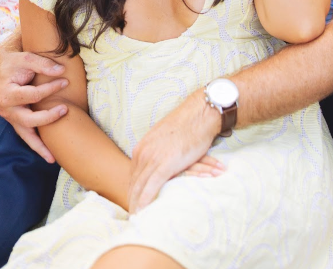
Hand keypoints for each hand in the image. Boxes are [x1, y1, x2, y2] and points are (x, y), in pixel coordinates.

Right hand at [0, 32, 68, 161]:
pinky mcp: (15, 120)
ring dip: (39, 147)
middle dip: (48, 117)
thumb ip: (43, 64)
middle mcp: (6, 110)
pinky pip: (26, 135)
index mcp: (7, 94)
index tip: (66, 81)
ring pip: (25, 135)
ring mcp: (10, 117)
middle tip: (65, 110)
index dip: (51, 88)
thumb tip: (61, 71)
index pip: (33, 95)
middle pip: (28, 120)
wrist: (1, 65)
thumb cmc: (15, 61)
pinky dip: (36, 144)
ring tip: (52, 159)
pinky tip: (48, 154)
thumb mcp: (26, 57)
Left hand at [129, 90, 220, 212]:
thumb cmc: (188, 125)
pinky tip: (144, 213)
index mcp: (142, 146)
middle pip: (134, 183)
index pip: (133, 174)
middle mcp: (143, 152)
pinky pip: (150, 188)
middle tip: (133, 216)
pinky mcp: (164, 164)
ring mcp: (153, 158)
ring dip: (137, 205)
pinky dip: (145, 202)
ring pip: (139, 188)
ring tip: (137, 219)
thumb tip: (159, 163)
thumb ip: (158, 152)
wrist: (200, 113)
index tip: (133, 202)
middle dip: (132, 200)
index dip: (133, 190)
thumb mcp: (166, 138)